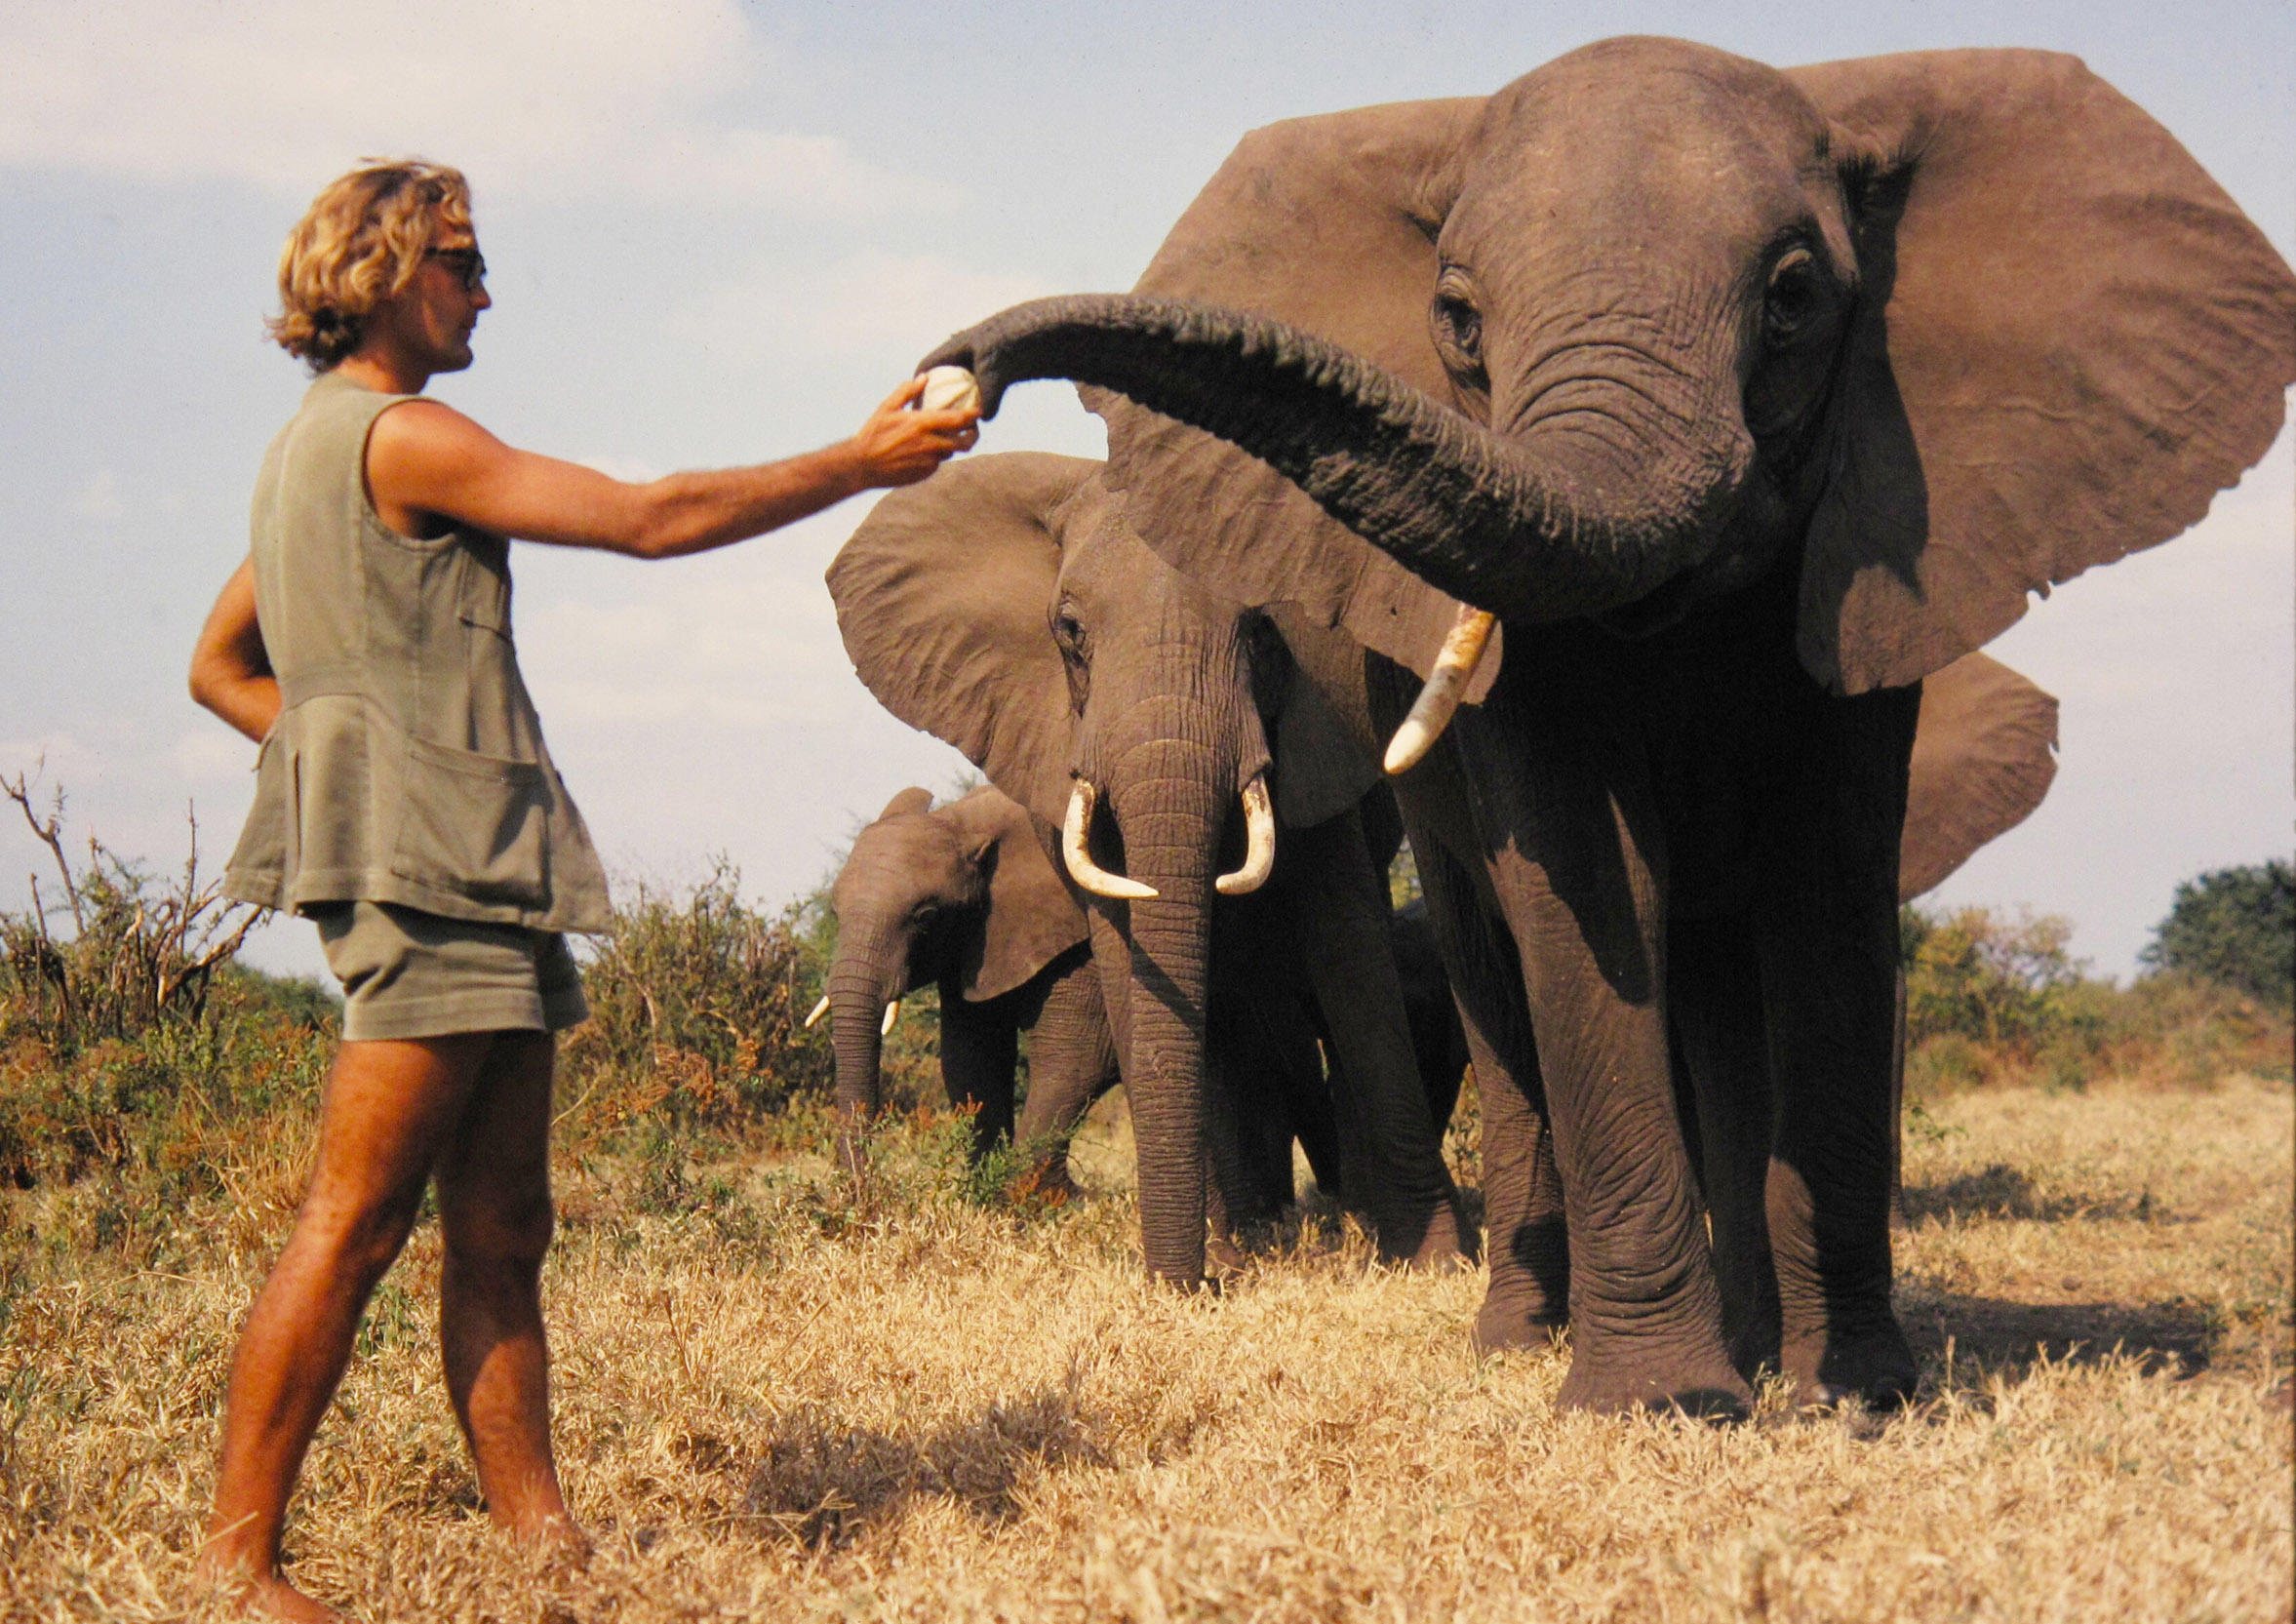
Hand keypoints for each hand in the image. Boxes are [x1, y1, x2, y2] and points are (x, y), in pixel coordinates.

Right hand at [846, 376, 979, 487]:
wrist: (862, 465)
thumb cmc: (872, 433)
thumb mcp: (887, 408)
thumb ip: (907, 391)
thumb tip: (924, 377)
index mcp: (922, 424)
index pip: (959, 420)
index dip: (973, 416)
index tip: (978, 412)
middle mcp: (930, 444)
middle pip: (964, 442)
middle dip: (973, 435)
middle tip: (972, 429)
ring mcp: (929, 461)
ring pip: (950, 452)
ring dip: (953, 445)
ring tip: (949, 438)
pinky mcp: (925, 473)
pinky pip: (937, 463)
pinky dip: (936, 455)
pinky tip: (927, 450)